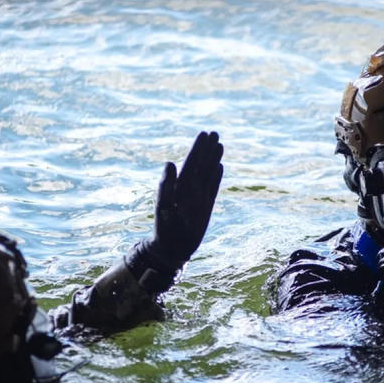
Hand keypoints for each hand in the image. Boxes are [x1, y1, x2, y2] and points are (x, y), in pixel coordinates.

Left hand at [148, 131, 223, 266]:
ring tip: (219, 144)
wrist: (172, 249)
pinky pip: (212, 188)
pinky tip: (219, 166)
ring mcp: (198, 197)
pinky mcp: (205, 207)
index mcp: (179, 186)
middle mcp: (189, 189)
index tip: (204, 134)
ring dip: (213, 159)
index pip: (190, 162)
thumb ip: (166, 185)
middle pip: (200, 164)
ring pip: (208, 173)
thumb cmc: (165, 229)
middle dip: (206, 149)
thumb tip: (170, 163)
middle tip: (214, 132)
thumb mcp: (164, 206)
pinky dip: (216, 177)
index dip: (197, 149)